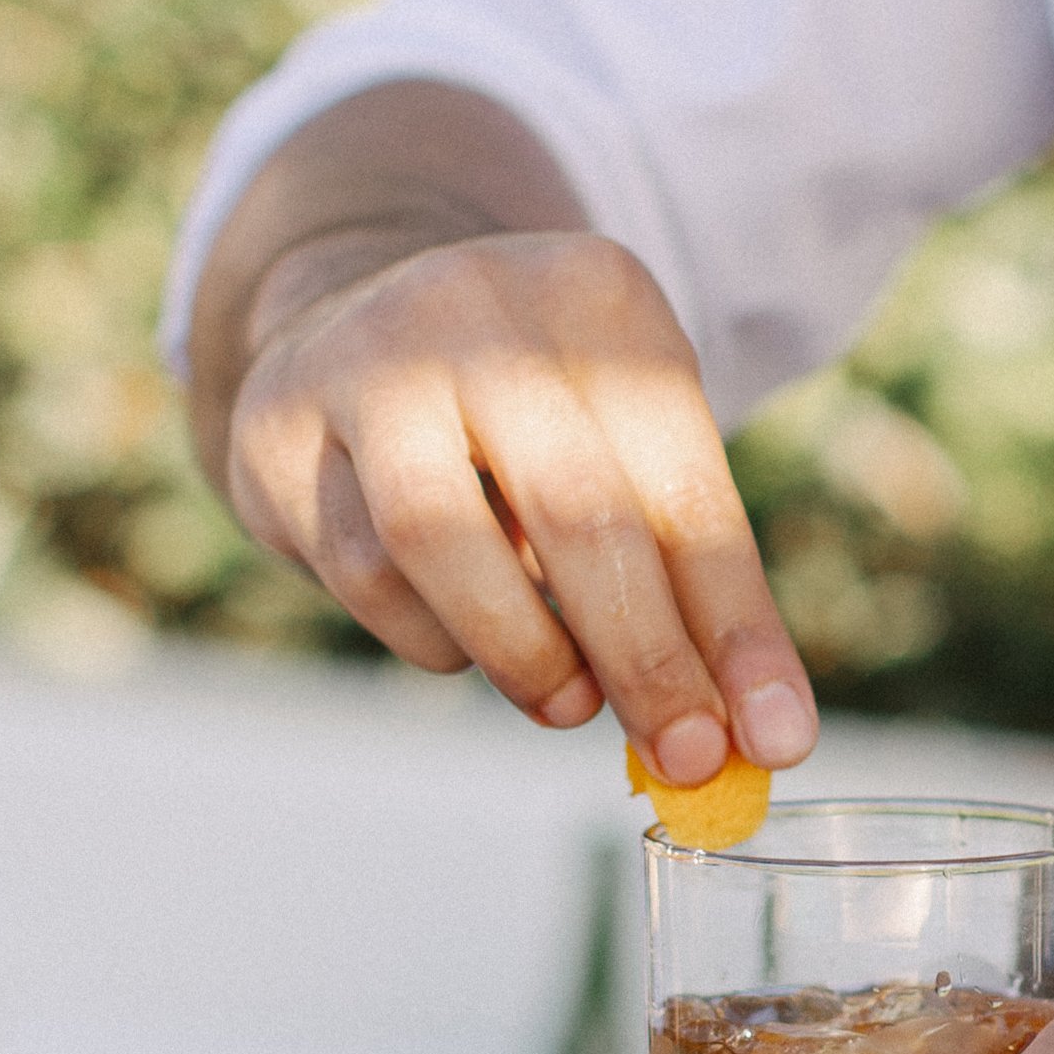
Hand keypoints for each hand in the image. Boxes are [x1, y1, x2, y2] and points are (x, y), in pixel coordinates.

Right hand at [225, 225, 815, 780]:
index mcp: (596, 297)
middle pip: (572, 509)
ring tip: (568, 701)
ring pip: (435, 539)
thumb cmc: (536, 408)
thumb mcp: (631, 442)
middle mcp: (474, 307)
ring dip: (521, 653)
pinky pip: (359, 568)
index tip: (777, 739)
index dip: (734, 624)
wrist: (359, 312)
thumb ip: (692, 578)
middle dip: (642, 659)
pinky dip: (430, 637)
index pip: (683, 482)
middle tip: (687, 756)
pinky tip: (465, 640)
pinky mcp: (277, 431)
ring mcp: (361, 361)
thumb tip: (760, 736)